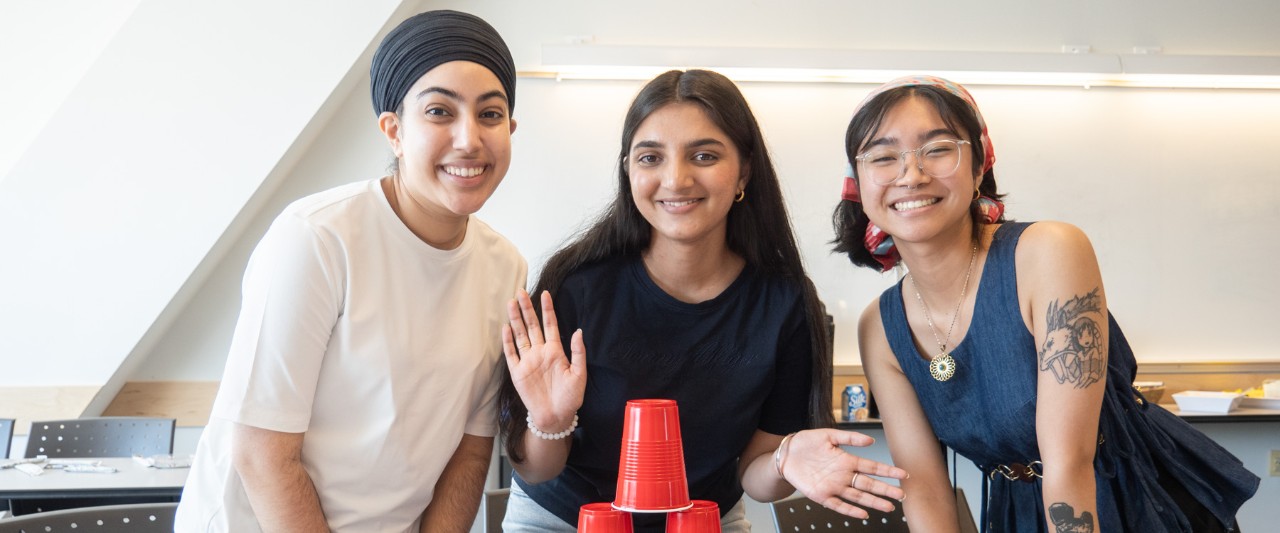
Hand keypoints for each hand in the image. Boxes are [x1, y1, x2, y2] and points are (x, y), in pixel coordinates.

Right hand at [501, 289, 586, 432]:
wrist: (556, 417)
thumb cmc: (570, 397)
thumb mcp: (579, 374)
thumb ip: (578, 352)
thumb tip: (578, 331)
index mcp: (555, 351)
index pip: (550, 325)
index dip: (547, 309)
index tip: (545, 293)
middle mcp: (540, 352)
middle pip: (532, 326)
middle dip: (527, 309)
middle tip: (521, 292)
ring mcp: (528, 361)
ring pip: (520, 335)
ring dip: (515, 320)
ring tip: (511, 303)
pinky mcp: (518, 373)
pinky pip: (511, 354)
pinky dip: (508, 341)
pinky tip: (506, 328)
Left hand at [782, 429, 907, 518]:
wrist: (785, 454)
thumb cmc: (805, 444)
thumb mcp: (828, 435)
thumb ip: (849, 438)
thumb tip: (870, 440)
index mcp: (846, 460)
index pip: (871, 467)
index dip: (887, 471)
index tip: (902, 474)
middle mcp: (843, 475)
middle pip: (869, 484)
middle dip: (886, 490)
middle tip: (901, 494)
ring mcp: (833, 486)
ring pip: (858, 496)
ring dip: (873, 502)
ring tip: (889, 507)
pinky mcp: (821, 495)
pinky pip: (838, 505)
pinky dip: (850, 510)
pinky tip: (862, 514)